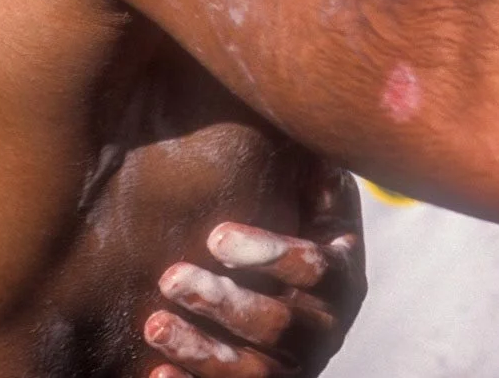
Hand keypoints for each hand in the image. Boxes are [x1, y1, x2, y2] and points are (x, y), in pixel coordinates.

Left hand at [147, 172, 364, 377]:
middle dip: (224, 302)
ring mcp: (296, 367)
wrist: (311, 306)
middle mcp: (325, 329)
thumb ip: (320, 182)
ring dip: (201, 349)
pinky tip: (157, 374)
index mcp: (343, 277)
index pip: (313, 268)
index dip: (268, 253)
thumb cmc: (308, 238)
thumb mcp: (324, 209)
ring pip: (254, 371)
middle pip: (280, 324)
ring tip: (155, 325)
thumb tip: (315, 144)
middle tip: (170, 278)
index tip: (215, 235)